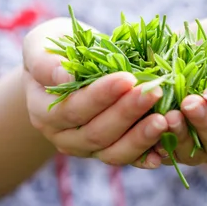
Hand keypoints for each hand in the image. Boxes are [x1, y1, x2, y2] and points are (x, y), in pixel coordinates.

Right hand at [22, 18, 167, 168]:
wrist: (64, 69)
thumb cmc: (54, 51)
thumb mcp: (41, 46)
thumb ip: (46, 62)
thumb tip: (64, 77)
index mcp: (43, 111)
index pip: (73, 107)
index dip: (101, 96)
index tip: (127, 78)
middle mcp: (62, 136)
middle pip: (96, 132)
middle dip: (127, 113)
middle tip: (154, 92)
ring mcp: (86, 148)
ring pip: (112, 152)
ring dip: (140, 138)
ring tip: (165, 120)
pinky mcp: (108, 152)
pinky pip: (128, 159)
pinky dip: (146, 155)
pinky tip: (165, 149)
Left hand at [156, 18, 206, 164]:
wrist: (198, 61)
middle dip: (206, 123)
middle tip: (189, 103)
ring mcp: (202, 152)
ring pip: (194, 154)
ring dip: (180, 136)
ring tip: (168, 116)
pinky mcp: (176, 154)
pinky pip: (167, 156)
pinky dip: (158, 146)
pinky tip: (149, 131)